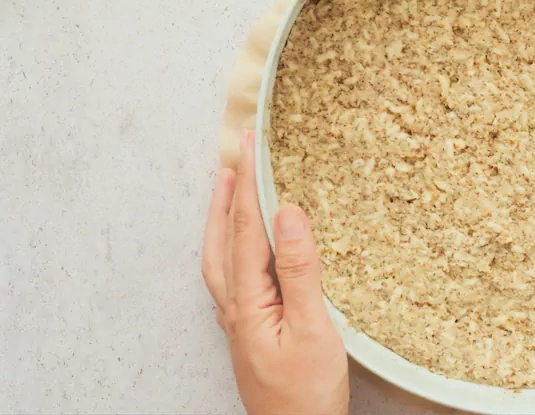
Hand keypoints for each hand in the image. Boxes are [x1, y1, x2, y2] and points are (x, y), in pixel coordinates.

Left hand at [202, 130, 349, 414]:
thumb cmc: (306, 394)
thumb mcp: (313, 329)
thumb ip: (300, 269)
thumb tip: (289, 214)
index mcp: (248, 300)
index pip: (246, 228)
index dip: (250, 182)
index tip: (250, 143)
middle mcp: (235, 307)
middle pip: (223, 239)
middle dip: (228, 195)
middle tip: (234, 156)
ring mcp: (239, 321)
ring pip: (220, 257)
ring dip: (224, 219)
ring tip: (229, 189)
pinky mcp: (249, 332)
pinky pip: (230, 275)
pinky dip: (231, 246)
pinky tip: (244, 246)